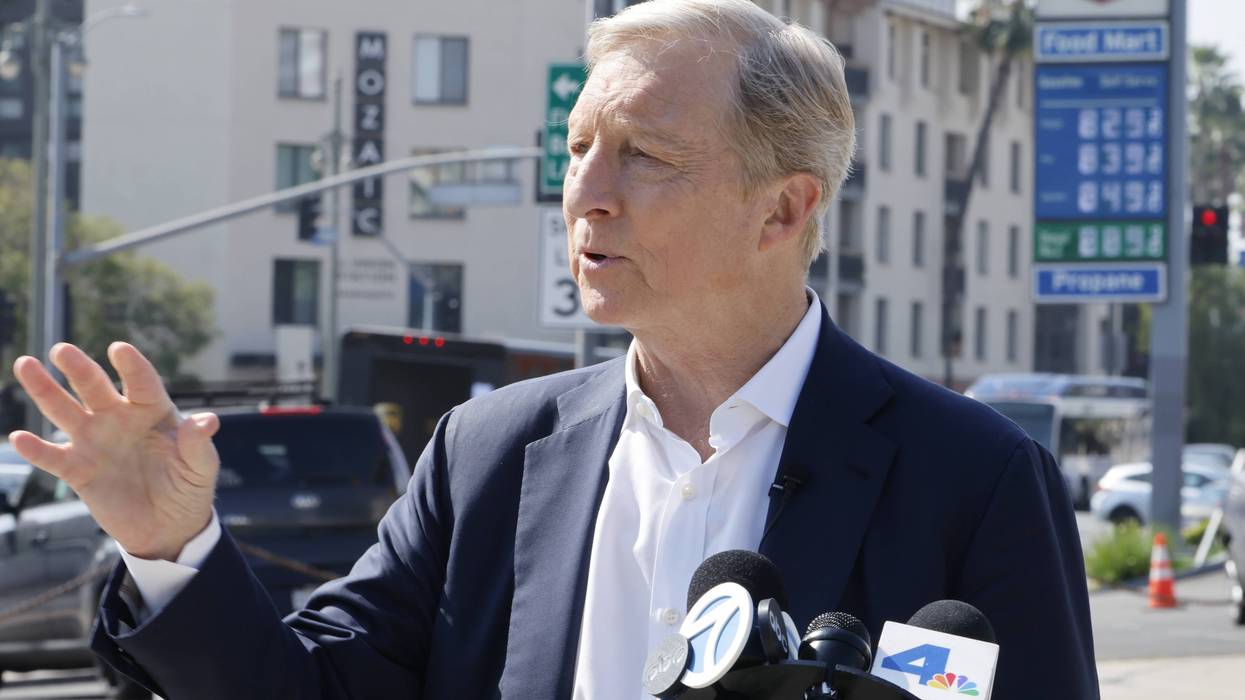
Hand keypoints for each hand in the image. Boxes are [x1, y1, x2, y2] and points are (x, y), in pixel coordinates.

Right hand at [9, 342, 219, 560]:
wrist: (168, 527)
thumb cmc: (189, 488)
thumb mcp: (200, 467)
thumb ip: (198, 444)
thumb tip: (208, 420)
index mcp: (152, 411)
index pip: (142, 382)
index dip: (132, 366)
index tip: (119, 350)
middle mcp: (119, 419)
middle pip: (95, 387)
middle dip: (78, 368)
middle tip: (61, 350)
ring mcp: (95, 442)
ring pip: (65, 411)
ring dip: (44, 390)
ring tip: (26, 364)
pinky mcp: (79, 470)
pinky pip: (53, 456)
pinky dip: (36, 449)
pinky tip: (19, 438)